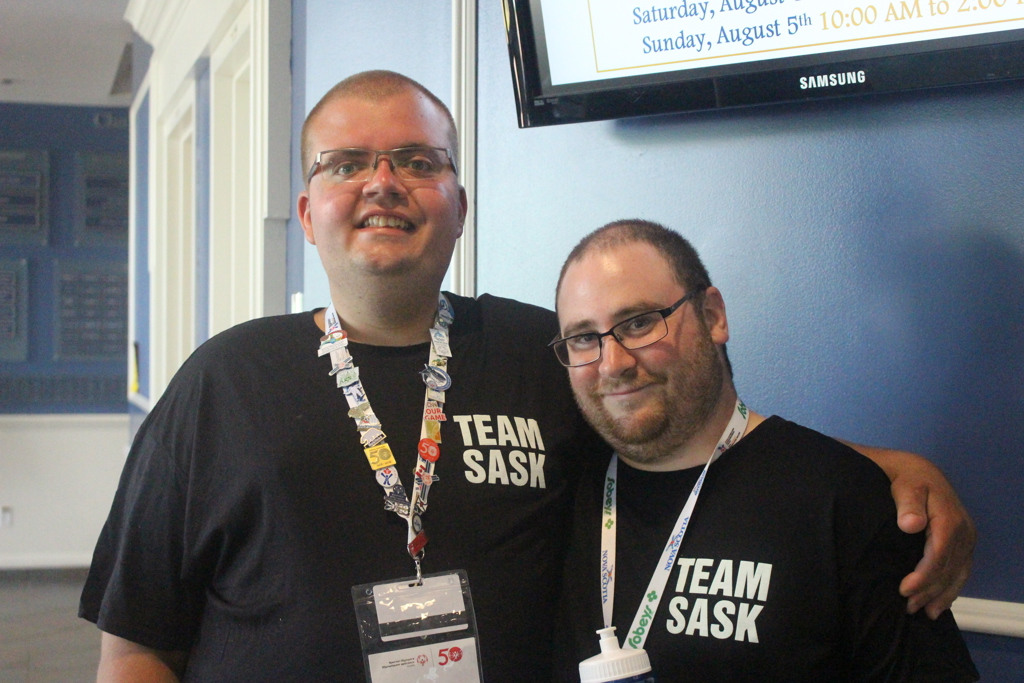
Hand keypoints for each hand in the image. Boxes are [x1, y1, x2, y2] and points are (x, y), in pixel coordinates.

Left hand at [846, 443, 975, 618]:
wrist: (920, 472)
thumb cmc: (908, 481)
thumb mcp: (905, 487)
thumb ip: (908, 505)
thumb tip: (911, 525)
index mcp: (950, 520)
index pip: (939, 555)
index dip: (923, 576)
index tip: (904, 590)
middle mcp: (964, 532)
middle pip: (948, 569)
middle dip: (929, 591)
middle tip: (907, 607)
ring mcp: (966, 539)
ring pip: (957, 574)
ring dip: (941, 595)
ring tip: (923, 612)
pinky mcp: (964, 544)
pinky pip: (962, 571)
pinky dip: (952, 590)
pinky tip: (940, 605)